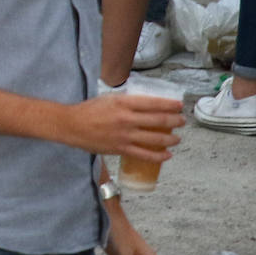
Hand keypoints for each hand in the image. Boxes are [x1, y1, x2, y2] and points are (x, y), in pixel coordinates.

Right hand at [60, 93, 182, 158]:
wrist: (72, 125)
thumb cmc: (90, 109)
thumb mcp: (110, 98)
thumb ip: (128, 101)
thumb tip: (146, 104)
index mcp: (125, 102)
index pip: (154, 103)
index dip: (170, 105)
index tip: (179, 106)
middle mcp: (127, 118)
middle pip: (159, 120)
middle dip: (175, 121)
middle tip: (182, 121)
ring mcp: (125, 135)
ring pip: (155, 138)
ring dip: (171, 139)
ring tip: (178, 138)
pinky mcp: (121, 149)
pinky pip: (144, 154)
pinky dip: (158, 156)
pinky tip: (167, 155)